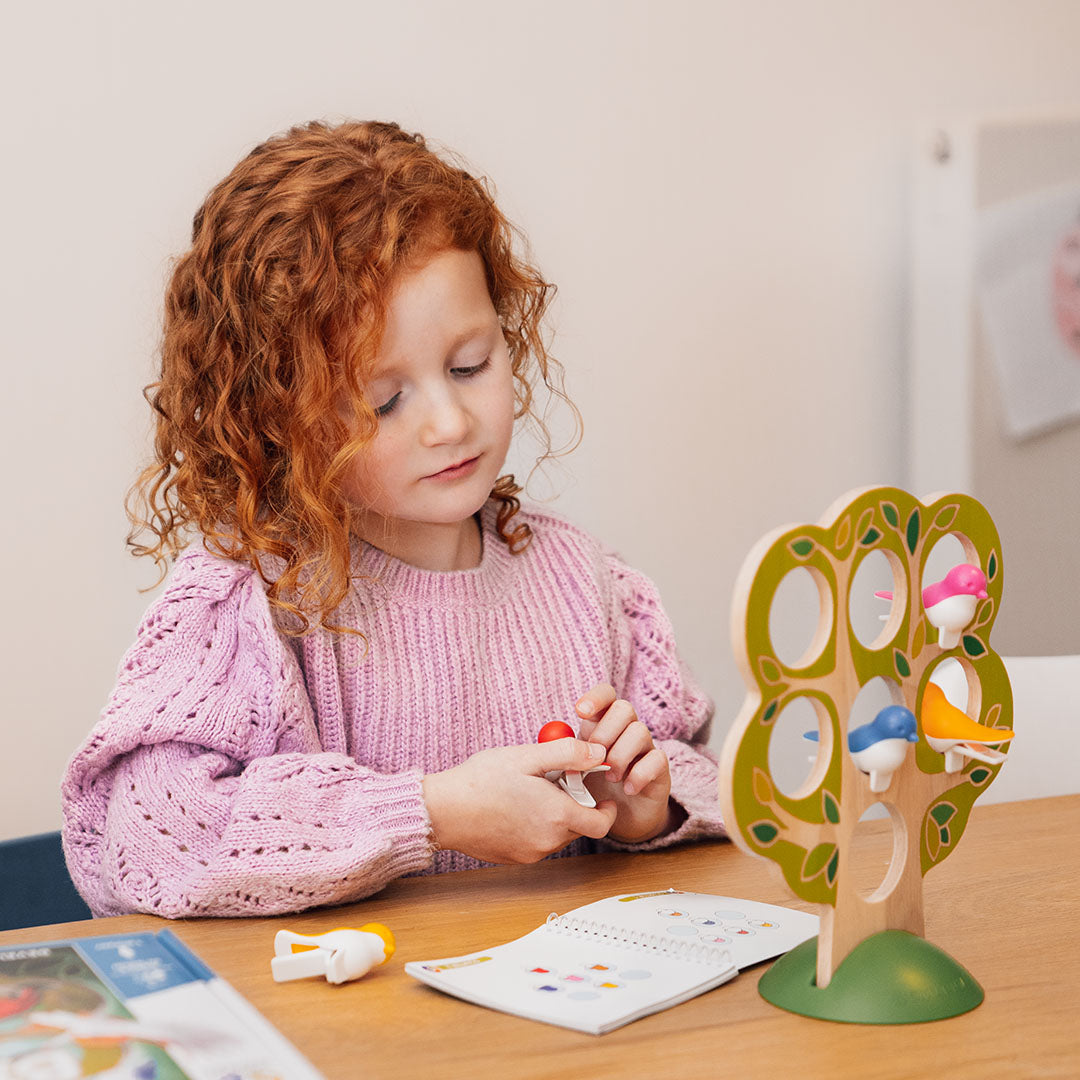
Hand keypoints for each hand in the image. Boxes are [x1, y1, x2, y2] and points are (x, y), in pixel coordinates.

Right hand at [422, 740, 616, 863]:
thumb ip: (568, 753)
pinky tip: (515, 807)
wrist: (443, 810)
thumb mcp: (527, 756)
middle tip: (556, 782)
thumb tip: (599, 752)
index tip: (604, 796)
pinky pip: (537, 843)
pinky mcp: (514, 858)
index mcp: (557, 816)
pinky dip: (536, 827)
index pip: (602, 824)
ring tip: (530, 792)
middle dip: (577, 806)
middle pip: (580, 827)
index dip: (608, 811)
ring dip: (555, 816)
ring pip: (558, 835)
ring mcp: (530, 853)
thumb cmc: (482, 780)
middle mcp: (548, 841)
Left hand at [575, 684, 674, 842]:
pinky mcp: (660, 769)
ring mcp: (645, 748)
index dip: (596, 698)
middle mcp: (626, 731)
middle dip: (606, 731)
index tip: (581, 712)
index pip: (606, 695)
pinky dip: (640, 774)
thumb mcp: (574, 769)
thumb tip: (555, 744)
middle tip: (595, 758)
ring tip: (610, 777)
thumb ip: (565, 754)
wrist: (620, 818)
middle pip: (624, 708)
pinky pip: (658, 759)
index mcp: (603, 724)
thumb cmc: (593, 788)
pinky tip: (628, 789)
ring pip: (640, 731)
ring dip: (620, 755)